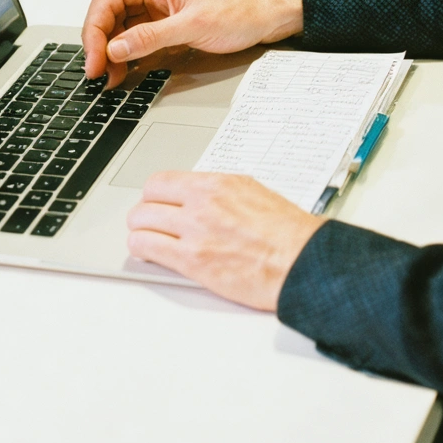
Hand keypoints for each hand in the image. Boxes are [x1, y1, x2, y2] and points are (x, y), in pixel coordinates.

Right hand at [82, 0, 303, 87]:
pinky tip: (127, 68)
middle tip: (98, 69)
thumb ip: (151, 37)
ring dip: (112, 50)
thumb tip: (117, 48)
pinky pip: (138, 37)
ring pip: (121, 25)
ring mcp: (160, 8)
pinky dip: (128, 53)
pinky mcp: (169, 24)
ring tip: (111, 75)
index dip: (95, 26)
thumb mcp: (193, 25)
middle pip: (109, 10)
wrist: (270, 15)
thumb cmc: (241, 10)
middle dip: (98, 39)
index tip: (96, 56)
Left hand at [127, 170, 324, 310]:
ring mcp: (195, 231)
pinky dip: (143, 251)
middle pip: (147, 201)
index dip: (155, 195)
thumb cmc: (288, 233)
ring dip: (140, 232)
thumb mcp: (252, 193)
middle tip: (149, 223)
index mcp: (217, 184)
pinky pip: (148, 248)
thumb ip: (220, 194)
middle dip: (144, 213)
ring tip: (147, 241)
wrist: (302, 262)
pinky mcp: (192, 261)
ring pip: (141, 224)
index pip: (162, 181)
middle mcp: (202, 203)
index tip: (157, 203)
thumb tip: (201, 196)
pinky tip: (149, 255)